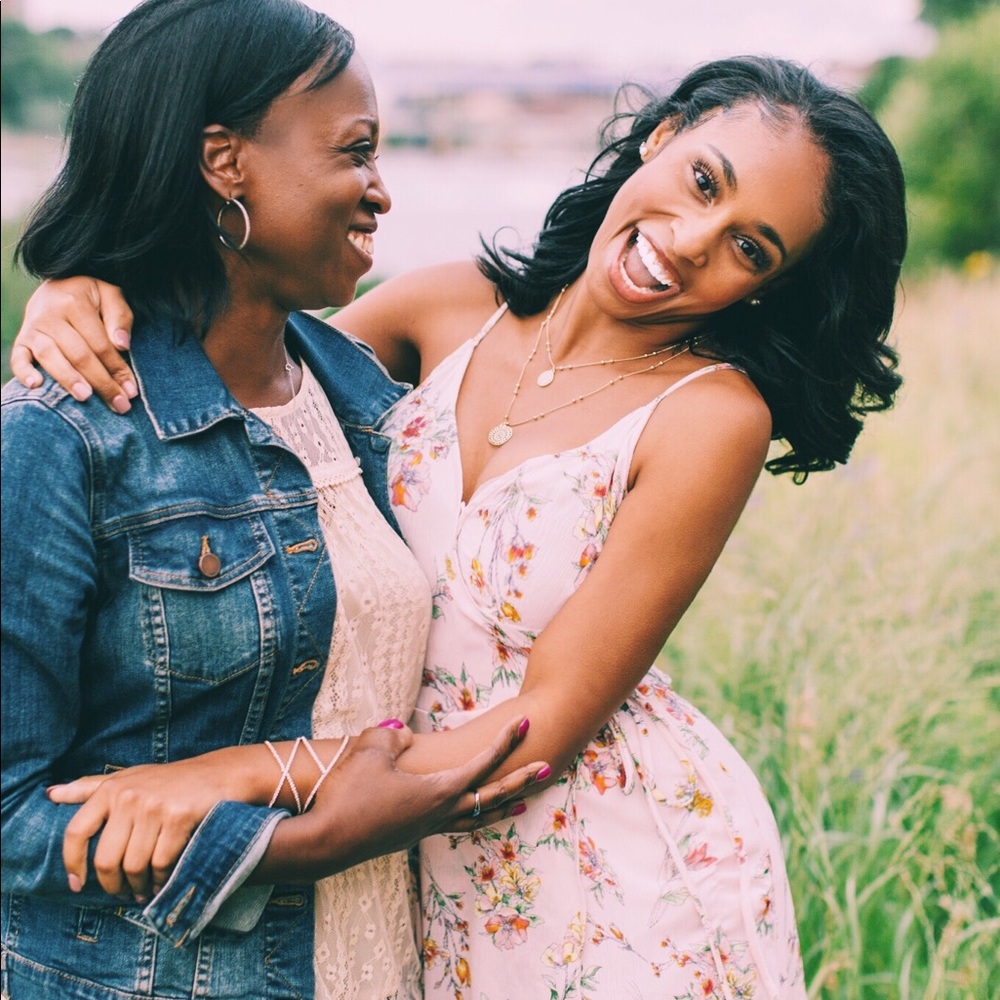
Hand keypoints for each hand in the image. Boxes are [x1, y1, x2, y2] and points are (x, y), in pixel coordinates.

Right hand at [11, 276, 136, 411]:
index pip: (100, 343)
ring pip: (50, 357)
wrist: (58, 282)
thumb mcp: (110, 295)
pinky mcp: (21, 340)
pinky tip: (36, 386)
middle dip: (101, 382)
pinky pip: (18, 357)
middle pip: (78, 354)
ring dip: (68, 379)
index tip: (131, 391)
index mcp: (75, 303)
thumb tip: (122, 345)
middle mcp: (50, 315)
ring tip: (86, 398)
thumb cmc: (91, 295)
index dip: (117, 368)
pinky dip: (24, 372)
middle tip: (119, 405)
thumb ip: (120, 317)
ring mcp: (33, 328)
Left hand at [47, 746, 248, 901]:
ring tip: (143, 889)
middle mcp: (129, 796)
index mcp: (111, 788)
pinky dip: (161, 878)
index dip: (73, 863)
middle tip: (121, 893)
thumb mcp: (129, 778)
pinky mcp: (178, 817)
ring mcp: (154, 806)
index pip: (76, 831)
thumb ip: (89, 788)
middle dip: (112, 884)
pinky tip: (163, 880)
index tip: (77, 884)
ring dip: (138, 885)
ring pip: (134, 865)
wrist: (219, 774)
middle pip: (106, 858)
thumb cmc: (169, 781)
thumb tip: (50, 794)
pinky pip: (161, 862)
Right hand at [257, 717, 546, 883]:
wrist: (325, 841)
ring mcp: (425, 828)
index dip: (505, 742)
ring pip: (475, 817)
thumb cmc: (349, 794)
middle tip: (547, 767)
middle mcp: (440, 813)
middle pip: (492, 796)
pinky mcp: (410, 835)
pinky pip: (453, 824)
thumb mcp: (370, 752)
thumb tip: (403, 734)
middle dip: (520, 780)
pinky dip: (471, 816)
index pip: (482, 762)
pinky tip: (466, 812)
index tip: (524, 723)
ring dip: (500, 806)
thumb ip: (393, 737)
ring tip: (520, 801)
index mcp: (439, 791)